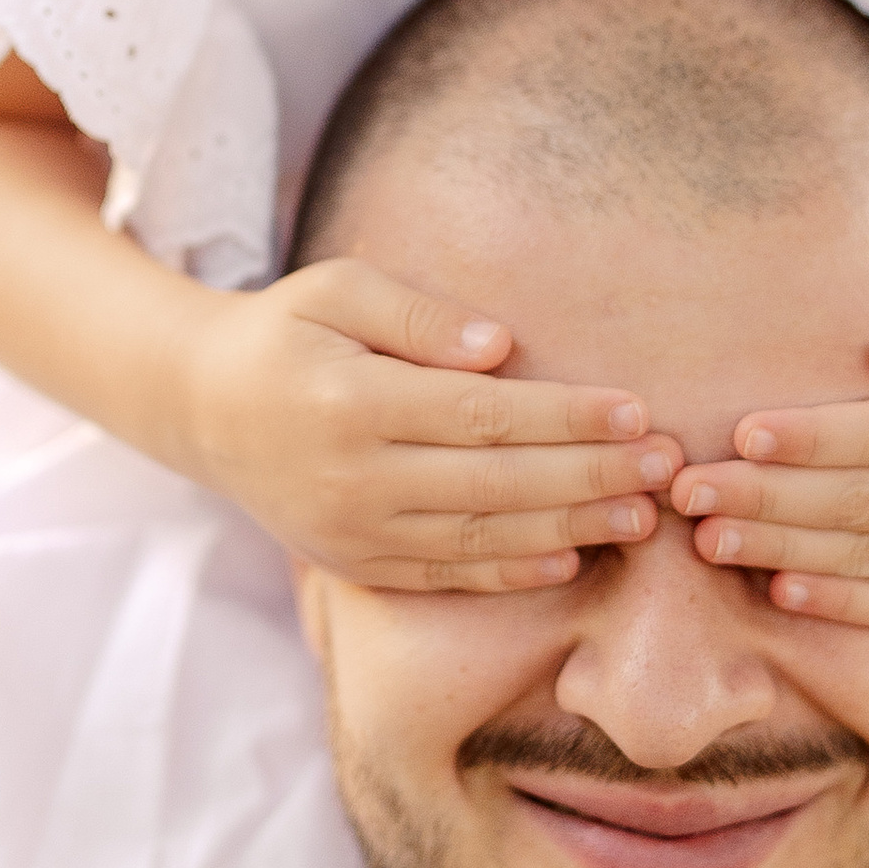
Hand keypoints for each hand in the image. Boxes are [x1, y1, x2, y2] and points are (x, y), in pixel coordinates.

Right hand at [186, 258, 682, 592]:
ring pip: (478, 538)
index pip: (479, 414)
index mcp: (350, 399)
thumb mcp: (338, 290)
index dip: (563, 417)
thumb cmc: (288, 332)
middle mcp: (352, 476)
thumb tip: (500, 347)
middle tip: (666, 468)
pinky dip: (510, 573)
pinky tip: (570, 558)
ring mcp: (353, 530)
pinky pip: (444, 577)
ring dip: (568, 529)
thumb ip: (418, 314)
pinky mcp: (354, 564)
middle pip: (493, 482)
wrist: (203, 409)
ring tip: (641, 517)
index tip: (634, 409)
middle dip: (588, 476)